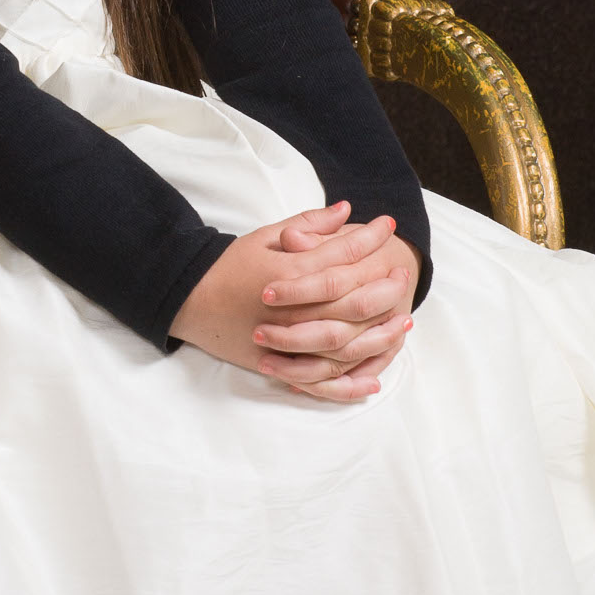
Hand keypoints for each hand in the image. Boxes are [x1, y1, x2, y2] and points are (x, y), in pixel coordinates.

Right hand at [172, 204, 419, 401]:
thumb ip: (308, 225)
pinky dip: (348, 384)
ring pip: (345, 344)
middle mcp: (292, 309)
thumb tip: (347, 210)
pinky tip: (373, 380)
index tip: (389, 227)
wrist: (190, 300)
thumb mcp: (264, 236)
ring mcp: (287, 341)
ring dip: (380, 335)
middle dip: (384, 287)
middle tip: (404, 274)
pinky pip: (321, 380)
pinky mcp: (279, 365)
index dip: (368, 239)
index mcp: (288, 271)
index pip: (340, 254)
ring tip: (404, 322)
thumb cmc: (229, 265)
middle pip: (352, 302)